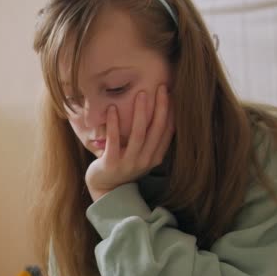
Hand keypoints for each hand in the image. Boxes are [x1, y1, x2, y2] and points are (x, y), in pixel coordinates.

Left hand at [85, 85, 174, 200]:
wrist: (105, 188)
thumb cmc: (123, 165)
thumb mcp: (141, 153)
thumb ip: (150, 138)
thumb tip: (159, 110)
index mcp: (155, 156)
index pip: (168, 131)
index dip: (171, 112)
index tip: (172, 93)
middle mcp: (145, 160)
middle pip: (157, 130)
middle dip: (160, 107)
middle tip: (161, 87)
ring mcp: (129, 163)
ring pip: (138, 134)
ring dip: (140, 113)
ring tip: (140, 94)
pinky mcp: (112, 163)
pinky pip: (114, 140)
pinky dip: (114, 124)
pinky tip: (112, 109)